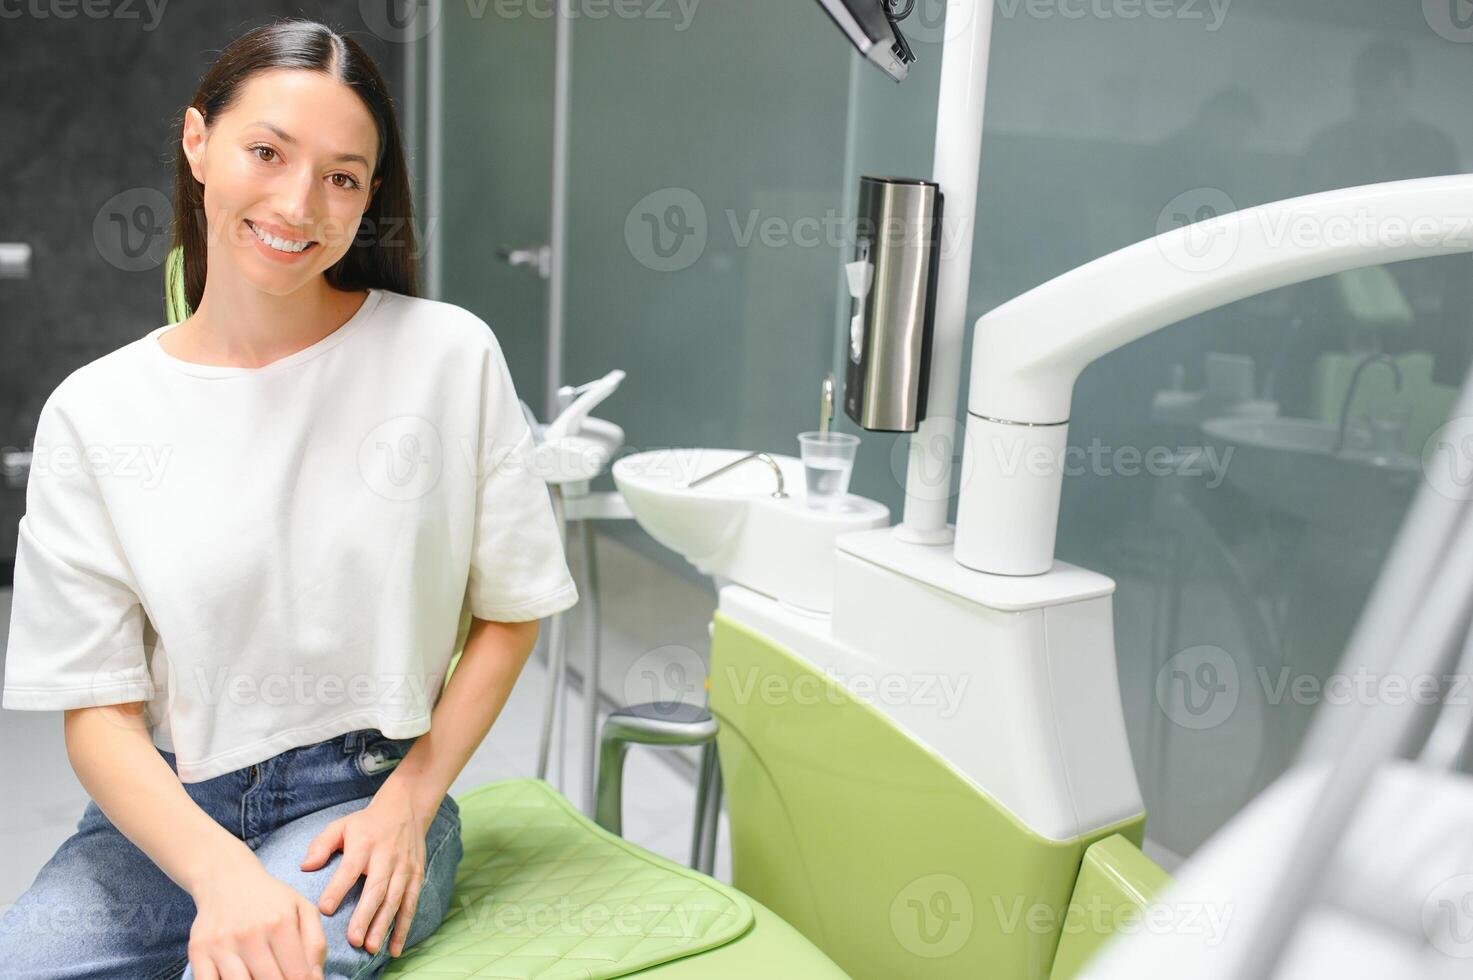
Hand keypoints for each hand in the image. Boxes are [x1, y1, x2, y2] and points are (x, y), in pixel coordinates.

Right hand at [189, 853, 326, 979]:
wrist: (226, 877)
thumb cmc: (270, 898)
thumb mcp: (302, 908)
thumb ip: (316, 943)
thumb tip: (316, 977)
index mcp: (281, 924)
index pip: (298, 974)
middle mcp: (250, 934)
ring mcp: (221, 944)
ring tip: (262, 978)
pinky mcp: (198, 950)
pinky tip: (241, 979)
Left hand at [302, 789, 433, 958]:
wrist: (406, 808)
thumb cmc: (367, 823)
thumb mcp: (341, 825)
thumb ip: (321, 845)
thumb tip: (305, 867)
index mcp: (364, 845)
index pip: (350, 869)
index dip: (338, 889)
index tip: (325, 909)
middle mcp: (386, 857)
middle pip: (375, 889)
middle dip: (365, 916)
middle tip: (354, 940)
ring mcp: (404, 868)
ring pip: (394, 900)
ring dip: (384, 925)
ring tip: (372, 948)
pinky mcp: (416, 876)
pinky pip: (411, 904)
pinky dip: (404, 927)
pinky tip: (395, 948)